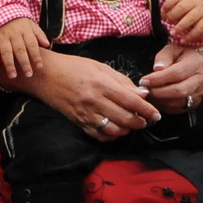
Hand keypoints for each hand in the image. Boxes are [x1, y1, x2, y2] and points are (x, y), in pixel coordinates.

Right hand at [0, 17, 48, 81]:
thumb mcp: (32, 25)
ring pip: (6, 52)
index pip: (32, 44)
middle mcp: (14, 34)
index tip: (39, 66)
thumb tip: (47, 44)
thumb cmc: (20, 22)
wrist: (3, 10)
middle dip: (24, 63)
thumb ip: (39, 35)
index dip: (36, 56)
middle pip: (20, 50)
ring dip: (9, 64)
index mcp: (25, 31)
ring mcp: (2, 37)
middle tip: (28, 74)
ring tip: (13, 76)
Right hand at [19, 50, 158, 141]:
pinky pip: (99, 135)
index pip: (131, 101)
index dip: (147, 110)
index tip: (156, 114)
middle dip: (140, 122)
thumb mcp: (100, 67)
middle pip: (125, 118)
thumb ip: (122, 81)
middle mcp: (94, 101)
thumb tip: (142, 94)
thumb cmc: (74, 67)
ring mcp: (85, 114)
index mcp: (101, 84)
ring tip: (132, 124)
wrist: (46, 76)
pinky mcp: (78, 122)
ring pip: (113, 130)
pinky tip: (117, 129)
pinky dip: (111, 135)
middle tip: (146, 120)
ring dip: (127, 130)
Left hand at [140, 44, 202, 114]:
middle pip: (179, 90)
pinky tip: (156, 99)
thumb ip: (163, 57)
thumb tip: (157, 68)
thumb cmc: (182, 57)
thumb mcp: (172, 49)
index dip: (158, 79)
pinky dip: (164, 106)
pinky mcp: (194, 103)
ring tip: (149, 94)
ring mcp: (199, 93)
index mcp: (196, 64)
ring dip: (160, 101)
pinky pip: (177, 109)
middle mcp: (201, 80)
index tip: (144, 81)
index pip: (176, 73)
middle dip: (158, 92)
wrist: (198, 67)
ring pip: (178, 102)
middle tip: (145, 90)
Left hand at [161, 0, 202, 44]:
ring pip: (191, 18)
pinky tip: (182, 40)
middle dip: (173, 15)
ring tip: (172, 33)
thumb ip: (168, 7)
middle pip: (182, 7)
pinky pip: (199, 29)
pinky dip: (190, 36)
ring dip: (180, 26)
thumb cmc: (185, 6)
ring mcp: (201, 11)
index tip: (162, 14)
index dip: (167, 5)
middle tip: (168, 22)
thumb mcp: (177, 2)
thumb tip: (163, 16)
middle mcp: (194, 1)